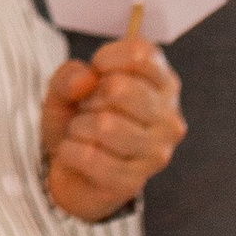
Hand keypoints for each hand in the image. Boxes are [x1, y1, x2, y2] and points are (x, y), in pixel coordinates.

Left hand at [40, 37, 184, 222]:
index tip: (96, 72)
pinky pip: (90, 156)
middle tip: (88, 110)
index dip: (106, 58)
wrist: (71, 169)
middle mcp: (169, 118)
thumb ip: (69, 75)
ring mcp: (156, 152)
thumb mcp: (65, 87)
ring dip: (79, 126)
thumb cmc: (79, 118)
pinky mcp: (135, 181)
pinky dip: (70, 151)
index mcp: (163, 84)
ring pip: (104, 125)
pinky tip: (76, 153)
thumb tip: (86, 79)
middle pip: (120, 89)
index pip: (140, 54)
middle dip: (90, 98)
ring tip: (84, 132)